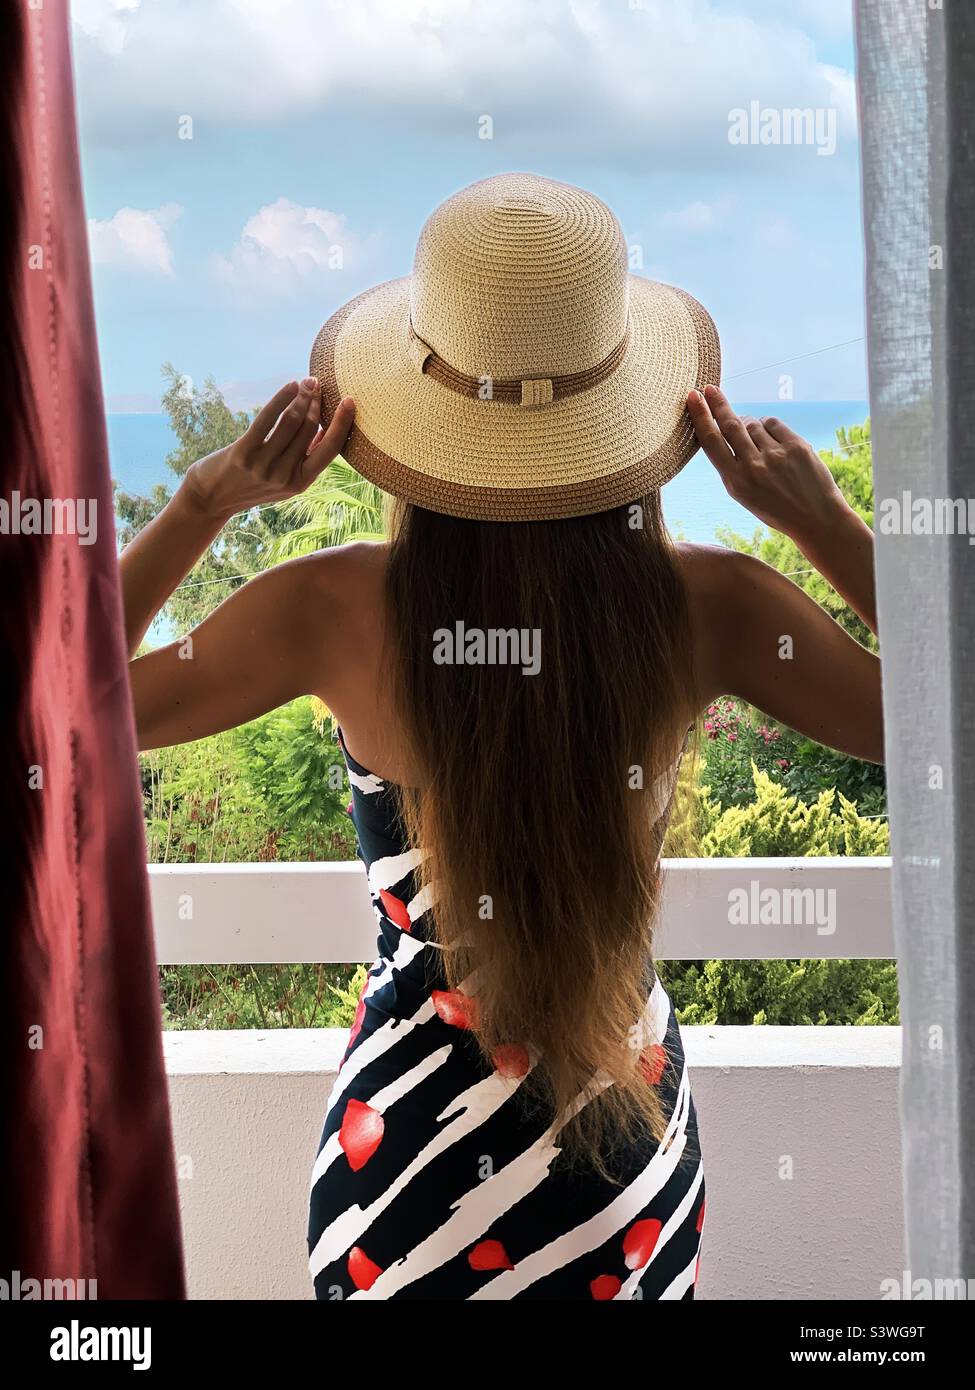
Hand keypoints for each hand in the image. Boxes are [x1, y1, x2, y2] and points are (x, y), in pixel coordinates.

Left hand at [181, 377, 354, 520]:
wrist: (211, 499)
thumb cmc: (249, 484)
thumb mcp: (282, 481)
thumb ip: (303, 460)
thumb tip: (325, 431)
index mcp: (300, 483)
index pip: (330, 450)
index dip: (342, 423)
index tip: (350, 401)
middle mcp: (284, 476)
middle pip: (308, 430)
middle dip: (316, 402)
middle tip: (319, 383)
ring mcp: (263, 466)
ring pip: (291, 422)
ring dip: (301, 397)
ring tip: (307, 382)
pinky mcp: (243, 453)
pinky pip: (267, 419)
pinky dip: (281, 398)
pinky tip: (290, 386)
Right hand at [687, 384, 846, 540]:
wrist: (816, 518)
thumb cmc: (775, 507)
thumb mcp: (744, 494)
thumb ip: (732, 464)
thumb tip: (727, 426)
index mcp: (735, 482)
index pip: (712, 442)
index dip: (701, 416)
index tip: (693, 397)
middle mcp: (754, 467)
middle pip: (730, 425)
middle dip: (718, 404)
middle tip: (709, 389)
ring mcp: (776, 455)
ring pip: (753, 423)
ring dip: (749, 424)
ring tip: (756, 442)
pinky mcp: (797, 446)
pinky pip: (773, 423)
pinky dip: (768, 426)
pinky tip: (772, 440)